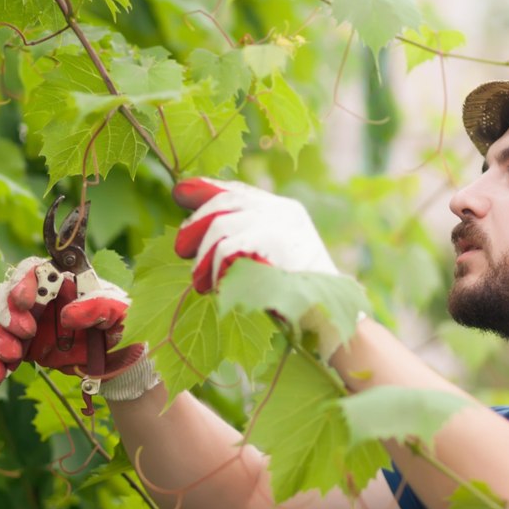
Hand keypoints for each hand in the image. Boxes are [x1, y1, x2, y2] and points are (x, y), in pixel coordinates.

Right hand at [0, 257, 156, 399]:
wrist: (122, 359)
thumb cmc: (122, 323)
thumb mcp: (120, 311)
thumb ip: (98, 307)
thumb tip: (68, 314)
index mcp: (62, 282)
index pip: (34, 271)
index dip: (24, 282)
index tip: (26, 301)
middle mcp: (41, 299)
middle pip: (11, 297)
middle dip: (10, 314)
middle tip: (24, 332)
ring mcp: (31, 323)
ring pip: (3, 325)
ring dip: (1, 339)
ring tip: (11, 356)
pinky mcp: (27, 348)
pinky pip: (3, 354)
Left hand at [172, 178, 338, 292]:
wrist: (329, 318)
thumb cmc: (298, 300)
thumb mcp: (270, 263)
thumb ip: (244, 244)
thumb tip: (197, 238)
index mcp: (287, 212)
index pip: (240, 191)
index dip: (207, 189)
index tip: (180, 192)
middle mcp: (285, 211)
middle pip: (226, 202)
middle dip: (196, 223)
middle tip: (181, 249)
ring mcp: (282, 224)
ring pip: (221, 225)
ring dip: (203, 256)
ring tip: (199, 281)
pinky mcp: (275, 242)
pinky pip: (228, 247)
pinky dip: (214, 267)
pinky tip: (214, 285)